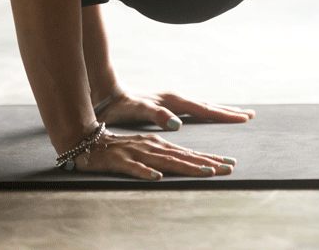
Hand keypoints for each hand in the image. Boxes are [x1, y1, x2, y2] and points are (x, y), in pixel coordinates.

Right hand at [74, 131, 237, 180]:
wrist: (87, 140)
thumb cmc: (120, 147)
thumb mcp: (146, 149)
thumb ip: (167, 156)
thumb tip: (191, 163)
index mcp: (160, 144)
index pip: (190, 153)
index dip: (210, 158)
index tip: (231, 164)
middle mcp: (152, 147)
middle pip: (184, 157)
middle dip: (208, 163)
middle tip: (229, 168)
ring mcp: (136, 153)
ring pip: (165, 161)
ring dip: (186, 167)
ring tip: (206, 172)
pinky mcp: (119, 161)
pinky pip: (133, 168)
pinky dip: (145, 172)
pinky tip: (156, 177)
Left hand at [96, 88, 254, 130]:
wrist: (105, 96)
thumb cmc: (120, 107)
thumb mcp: (138, 111)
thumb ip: (157, 116)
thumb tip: (178, 124)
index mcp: (173, 101)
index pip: (205, 109)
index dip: (224, 115)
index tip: (244, 118)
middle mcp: (175, 99)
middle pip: (208, 106)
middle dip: (228, 112)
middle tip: (250, 115)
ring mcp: (171, 101)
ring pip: (201, 106)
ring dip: (218, 111)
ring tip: (234, 114)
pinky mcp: (165, 105)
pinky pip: (192, 110)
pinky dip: (205, 112)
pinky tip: (205, 115)